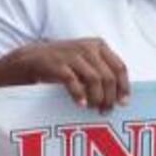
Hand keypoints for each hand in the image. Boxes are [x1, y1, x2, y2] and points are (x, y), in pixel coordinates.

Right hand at [12, 39, 129, 111]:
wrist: (33, 58)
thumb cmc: (64, 63)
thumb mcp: (86, 60)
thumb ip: (102, 70)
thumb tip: (120, 96)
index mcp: (98, 45)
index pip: (119, 67)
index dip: (123, 87)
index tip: (123, 103)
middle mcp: (87, 48)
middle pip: (108, 76)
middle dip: (109, 97)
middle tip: (105, 110)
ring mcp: (72, 55)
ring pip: (94, 80)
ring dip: (96, 98)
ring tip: (93, 108)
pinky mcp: (57, 64)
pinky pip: (73, 82)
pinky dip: (79, 95)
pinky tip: (81, 104)